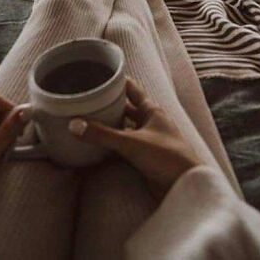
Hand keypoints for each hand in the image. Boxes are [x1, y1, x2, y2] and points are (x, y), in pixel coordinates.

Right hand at [68, 78, 202, 196]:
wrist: (185, 186)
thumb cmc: (167, 157)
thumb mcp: (132, 142)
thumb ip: (103, 134)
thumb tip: (74, 124)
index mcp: (152, 111)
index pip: (132, 89)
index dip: (118, 82)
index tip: (102, 74)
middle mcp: (151, 123)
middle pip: (127, 108)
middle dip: (110, 104)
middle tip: (89, 98)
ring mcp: (149, 140)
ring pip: (126, 128)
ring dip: (111, 125)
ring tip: (90, 119)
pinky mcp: (146, 158)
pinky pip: (126, 146)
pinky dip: (113, 144)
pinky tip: (99, 145)